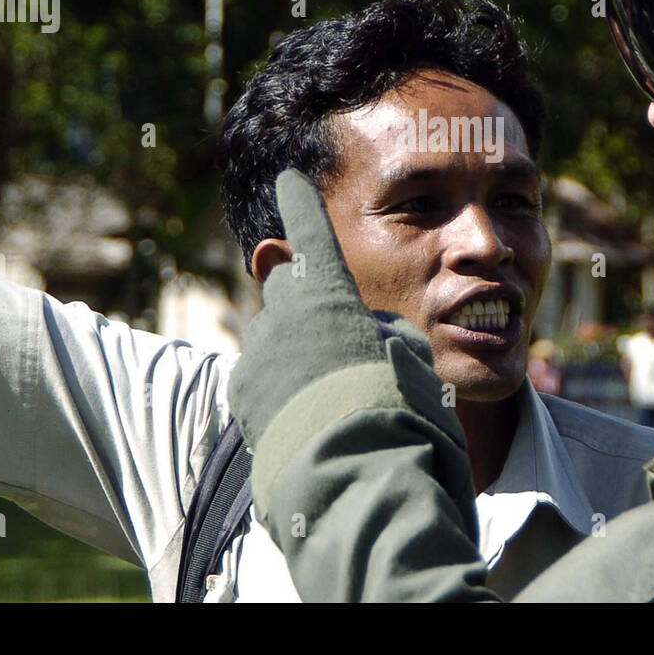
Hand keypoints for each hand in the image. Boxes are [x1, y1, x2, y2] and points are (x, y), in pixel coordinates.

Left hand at [229, 168, 436, 450]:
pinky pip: (263, 376)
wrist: (353, 474)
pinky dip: (282, 388)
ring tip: (333, 393)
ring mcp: (257, 355)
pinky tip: (310, 416)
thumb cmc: (399, 408)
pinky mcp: (241, 395)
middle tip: (336, 331)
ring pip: (276, 337)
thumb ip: (380, 330)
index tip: (290, 180)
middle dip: (306, 299)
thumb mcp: (412, 356)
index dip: (302, 202)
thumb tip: (359, 334)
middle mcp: (283, 314)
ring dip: (298, 352)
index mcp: (327, 294)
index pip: (311, 232)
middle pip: (288, 289)